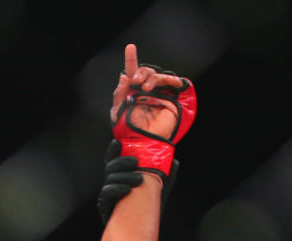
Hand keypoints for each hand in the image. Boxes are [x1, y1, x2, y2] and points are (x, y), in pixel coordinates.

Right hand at [96, 141, 180, 223]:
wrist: (144, 233)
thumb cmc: (149, 210)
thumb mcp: (159, 192)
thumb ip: (166, 177)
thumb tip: (175, 162)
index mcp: (121, 177)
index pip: (114, 161)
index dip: (113, 151)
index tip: (118, 143)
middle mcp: (112, 184)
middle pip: (111, 167)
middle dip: (121, 161)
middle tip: (135, 161)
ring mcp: (108, 196)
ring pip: (110, 179)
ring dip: (123, 176)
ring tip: (139, 178)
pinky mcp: (106, 207)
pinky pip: (107, 194)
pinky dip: (117, 190)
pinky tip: (127, 189)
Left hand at [108, 44, 195, 179]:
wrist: (143, 141)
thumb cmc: (129, 130)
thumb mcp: (118, 112)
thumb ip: (119, 94)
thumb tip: (124, 77)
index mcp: (132, 93)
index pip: (132, 73)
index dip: (131, 60)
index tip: (130, 47)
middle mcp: (146, 92)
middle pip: (146, 72)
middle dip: (141, 71)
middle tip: (137, 80)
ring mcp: (159, 95)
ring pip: (158, 76)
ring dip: (152, 77)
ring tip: (146, 88)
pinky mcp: (171, 99)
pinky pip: (173, 83)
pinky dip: (171, 80)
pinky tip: (168, 84)